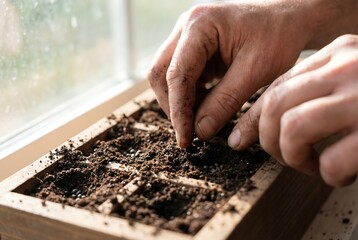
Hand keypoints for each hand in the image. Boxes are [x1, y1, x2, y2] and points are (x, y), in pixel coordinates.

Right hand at [147, 1, 317, 147]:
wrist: (289, 18)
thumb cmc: (278, 36)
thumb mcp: (256, 72)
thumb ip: (225, 102)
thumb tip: (200, 131)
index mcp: (200, 26)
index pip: (177, 75)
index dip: (178, 111)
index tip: (185, 139)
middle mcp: (186, 27)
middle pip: (161, 73)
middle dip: (173, 106)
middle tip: (191, 133)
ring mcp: (188, 36)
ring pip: (167, 76)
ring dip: (181, 101)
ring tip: (202, 120)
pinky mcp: (194, 47)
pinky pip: (181, 75)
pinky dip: (190, 95)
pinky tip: (207, 106)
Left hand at [231, 35, 357, 186]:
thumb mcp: (348, 81)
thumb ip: (314, 91)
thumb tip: (264, 122)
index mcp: (339, 53)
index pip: (276, 86)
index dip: (254, 118)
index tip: (243, 138)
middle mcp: (349, 66)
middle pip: (276, 105)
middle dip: (270, 140)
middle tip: (286, 157)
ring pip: (293, 129)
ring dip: (294, 157)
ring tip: (312, 166)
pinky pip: (332, 160)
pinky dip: (329, 175)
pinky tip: (341, 175)